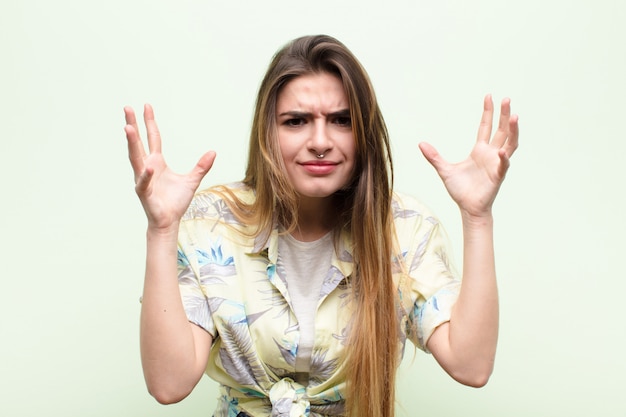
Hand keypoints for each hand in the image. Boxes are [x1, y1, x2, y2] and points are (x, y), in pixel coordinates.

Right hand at [124, 104, 215, 229]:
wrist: (168, 221)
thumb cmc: (176, 202)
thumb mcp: (192, 180)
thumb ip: (201, 166)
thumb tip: (213, 152)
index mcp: (157, 161)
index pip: (153, 138)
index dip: (150, 122)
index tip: (146, 106)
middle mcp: (147, 167)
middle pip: (138, 143)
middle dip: (133, 125)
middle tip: (127, 108)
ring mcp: (143, 179)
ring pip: (135, 158)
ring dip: (132, 143)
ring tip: (128, 127)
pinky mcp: (144, 192)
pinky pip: (144, 182)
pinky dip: (146, 175)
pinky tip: (149, 166)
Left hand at [419, 95, 518, 218]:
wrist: (468, 208)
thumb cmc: (460, 190)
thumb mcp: (444, 170)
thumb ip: (434, 157)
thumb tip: (420, 143)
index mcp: (480, 150)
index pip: (486, 127)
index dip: (488, 112)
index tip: (489, 97)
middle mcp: (491, 154)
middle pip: (501, 130)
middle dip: (504, 115)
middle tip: (507, 99)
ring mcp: (496, 164)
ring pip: (510, 144)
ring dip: (513, 131)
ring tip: (514, 117)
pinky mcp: (498, 176)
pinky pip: (503, 165)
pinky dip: (504, 159)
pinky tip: (503, 152)